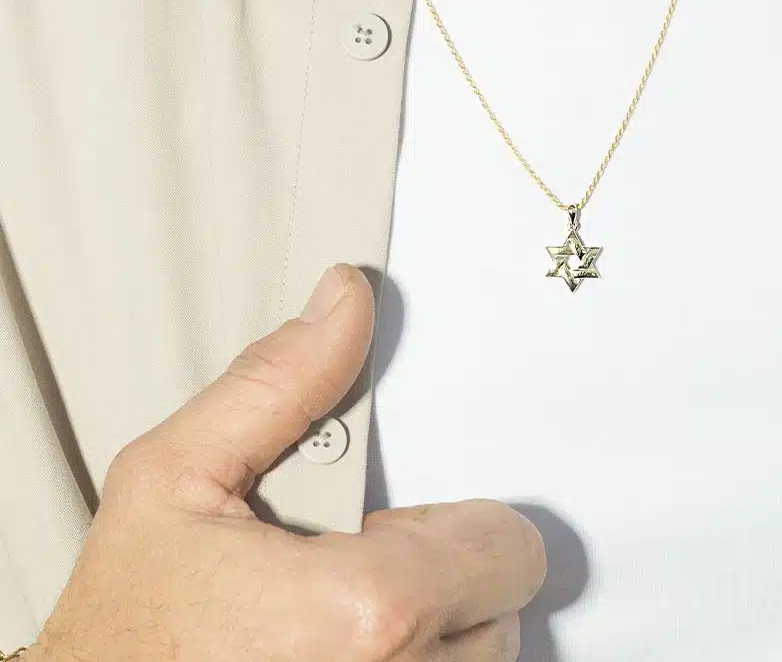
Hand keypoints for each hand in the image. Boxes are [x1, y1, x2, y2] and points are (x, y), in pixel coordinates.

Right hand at [27, 265, 545, 661]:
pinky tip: (342, 650)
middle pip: (500, 606)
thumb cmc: (123, 628)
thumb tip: (342, 304)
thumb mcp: (175, 475)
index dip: (455, 521)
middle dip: (441, 573)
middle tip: (358, 569)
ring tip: (343, 617)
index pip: (508, 546)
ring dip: (431, 630)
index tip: (401, 523)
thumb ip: (275, 382)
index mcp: (366, 614)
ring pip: (477, 658)